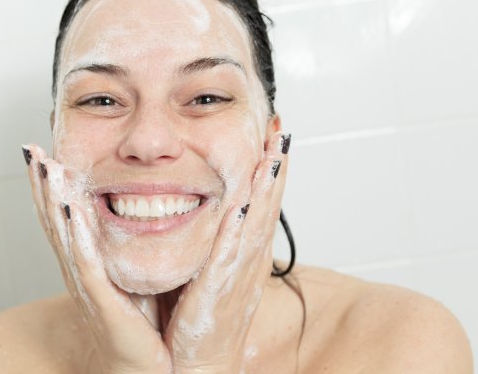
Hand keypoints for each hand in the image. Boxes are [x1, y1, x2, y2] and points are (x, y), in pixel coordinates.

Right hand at [23, 144, 172, 373]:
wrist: (140, 368)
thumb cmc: (139, 326)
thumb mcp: (129, 274)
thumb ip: (123, 247)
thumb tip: (136, 210)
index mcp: (83, 264)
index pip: (61, 218)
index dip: (48, 188)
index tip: (42, 154)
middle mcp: (77, 272)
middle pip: (53, 221)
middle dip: (42, 185)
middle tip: (32, 152)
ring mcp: (86, 285)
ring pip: (64, 236)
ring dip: (53, 200)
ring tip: (47, 168)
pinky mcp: (101, 301)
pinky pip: (86, 263)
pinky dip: (77, 235)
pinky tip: (71, 208)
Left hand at [162, 133, 290, 372]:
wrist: (197, 369)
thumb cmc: (197, 325)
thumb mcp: (206, 275)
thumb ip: (209, 244)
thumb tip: (207, 212)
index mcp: (242, 258)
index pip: (260, 205)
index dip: (269, 171)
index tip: (272, 135)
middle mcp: (247, 264)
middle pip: (267, 207)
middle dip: (274, 167)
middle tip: (280, 128)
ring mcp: (238, 279)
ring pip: (257, 225)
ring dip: (267, 188)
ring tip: (274, 151)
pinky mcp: (220, 294)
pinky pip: (231, 256)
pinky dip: (241, 229)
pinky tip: (246, 203)